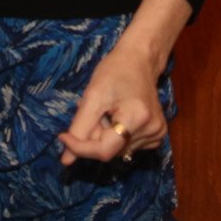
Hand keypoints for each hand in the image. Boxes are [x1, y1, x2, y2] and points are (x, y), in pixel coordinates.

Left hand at [56, 43, 166, 166]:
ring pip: (117, 150)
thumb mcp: (92, 96)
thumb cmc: (115, 72)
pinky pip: (127, 145)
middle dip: (94, 136)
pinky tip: (117, 116)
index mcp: (138, 118)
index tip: (62, 137)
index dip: (80, 148)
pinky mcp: (157, 135)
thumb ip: (80, 129)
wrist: (140, 60)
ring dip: (104, 135)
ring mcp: (157, 134)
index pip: (104, 150)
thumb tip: (66, 160)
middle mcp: (153, 131)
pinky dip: (116, 135)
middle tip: (91, 111)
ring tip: (106, 110)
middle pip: (111, 150)